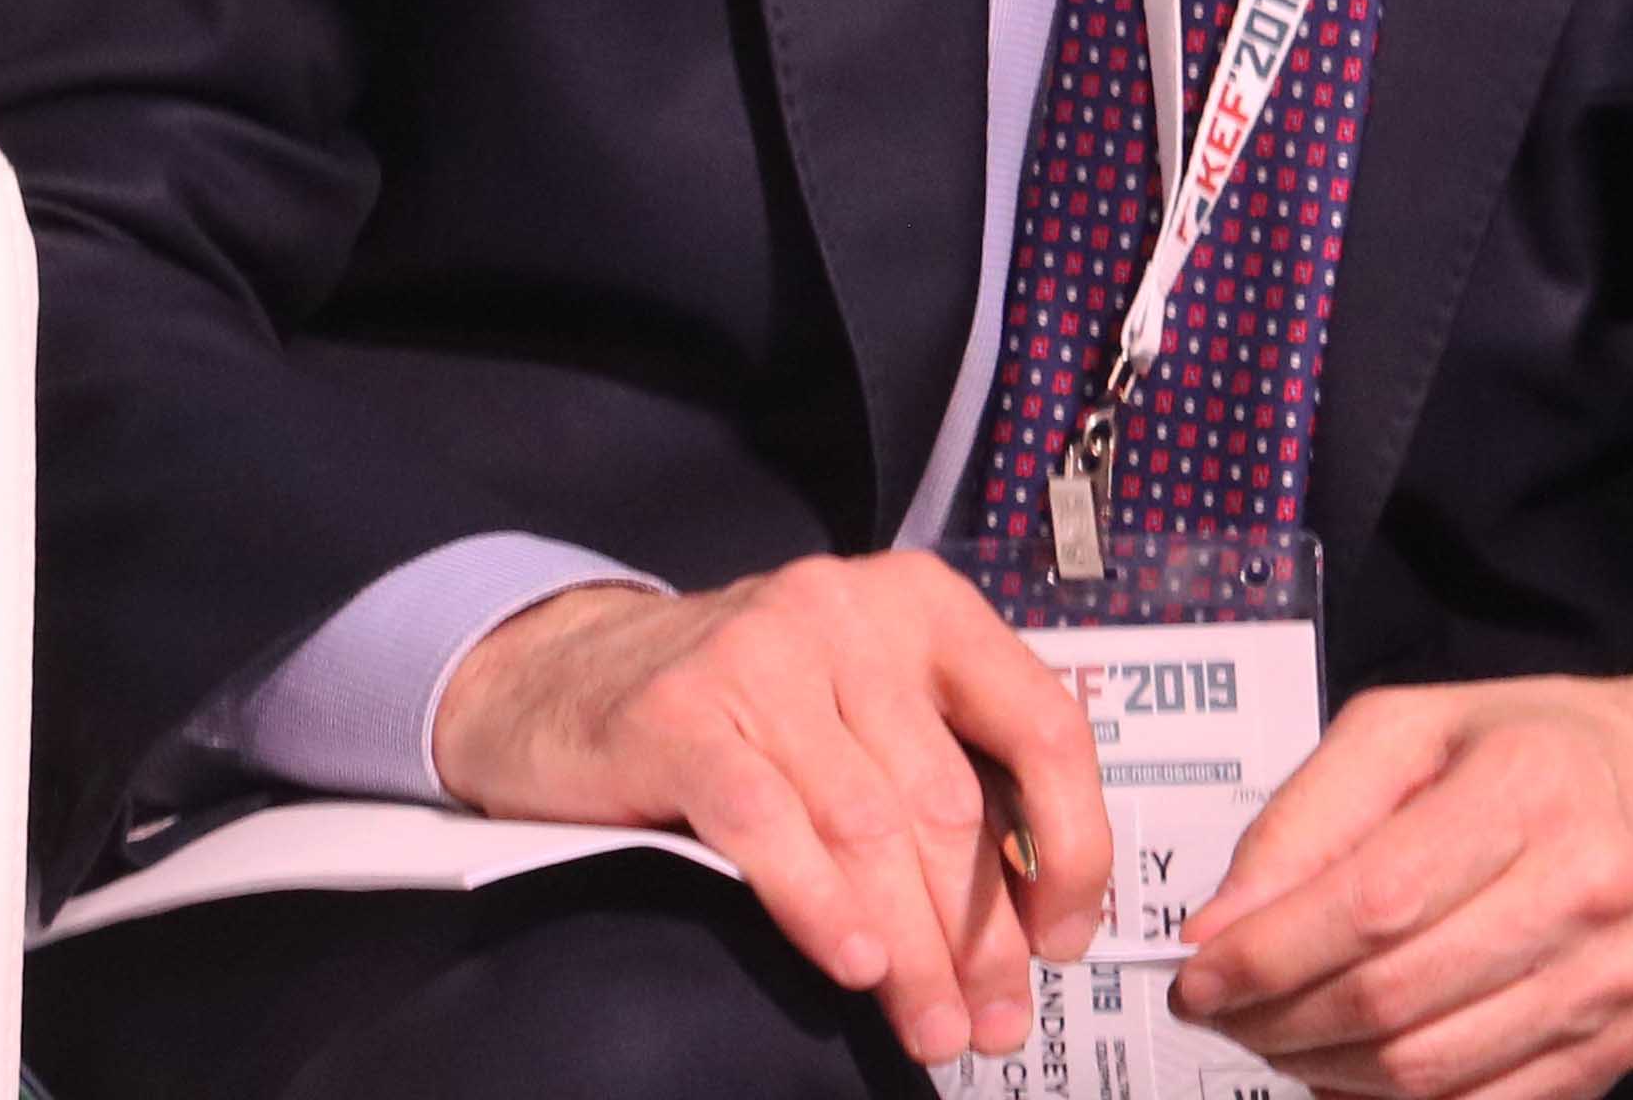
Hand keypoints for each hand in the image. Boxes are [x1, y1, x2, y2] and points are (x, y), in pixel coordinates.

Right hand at [429, 553, 1112, 1064]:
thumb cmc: (738, 711)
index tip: (1066, 939)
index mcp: (922, 606)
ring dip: (910, 949)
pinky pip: (768, 825)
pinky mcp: (681, 711)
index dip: (1073, 846)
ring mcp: (761, 654)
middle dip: (979, 934)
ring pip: (867, 827)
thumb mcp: (861, 712)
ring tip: (931, 1026)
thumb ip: (944, 779)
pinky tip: (853, 966)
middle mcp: (848, 612)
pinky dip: (818, 905)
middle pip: (947, 803)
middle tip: (991, 1021)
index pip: (1042, 725)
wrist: (559, 676)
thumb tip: (1037, 922)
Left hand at [1171, 666, 1632, 1098]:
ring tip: (1273, 1034)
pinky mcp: (1612, 1051)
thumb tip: (1219, 923)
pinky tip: (1345, 1072)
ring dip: (1320, 1069)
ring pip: (1426, 1071)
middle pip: (1391, 998)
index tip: (1196, 974)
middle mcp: (1579, 892)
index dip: (1266, 956)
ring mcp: (1604, 986)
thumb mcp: (1421, 728)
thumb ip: (1310, 815)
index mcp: (1527, 791)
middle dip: (1275, 1020)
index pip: (1371, 906)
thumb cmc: (1545, 751)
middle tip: (1220, 1010)